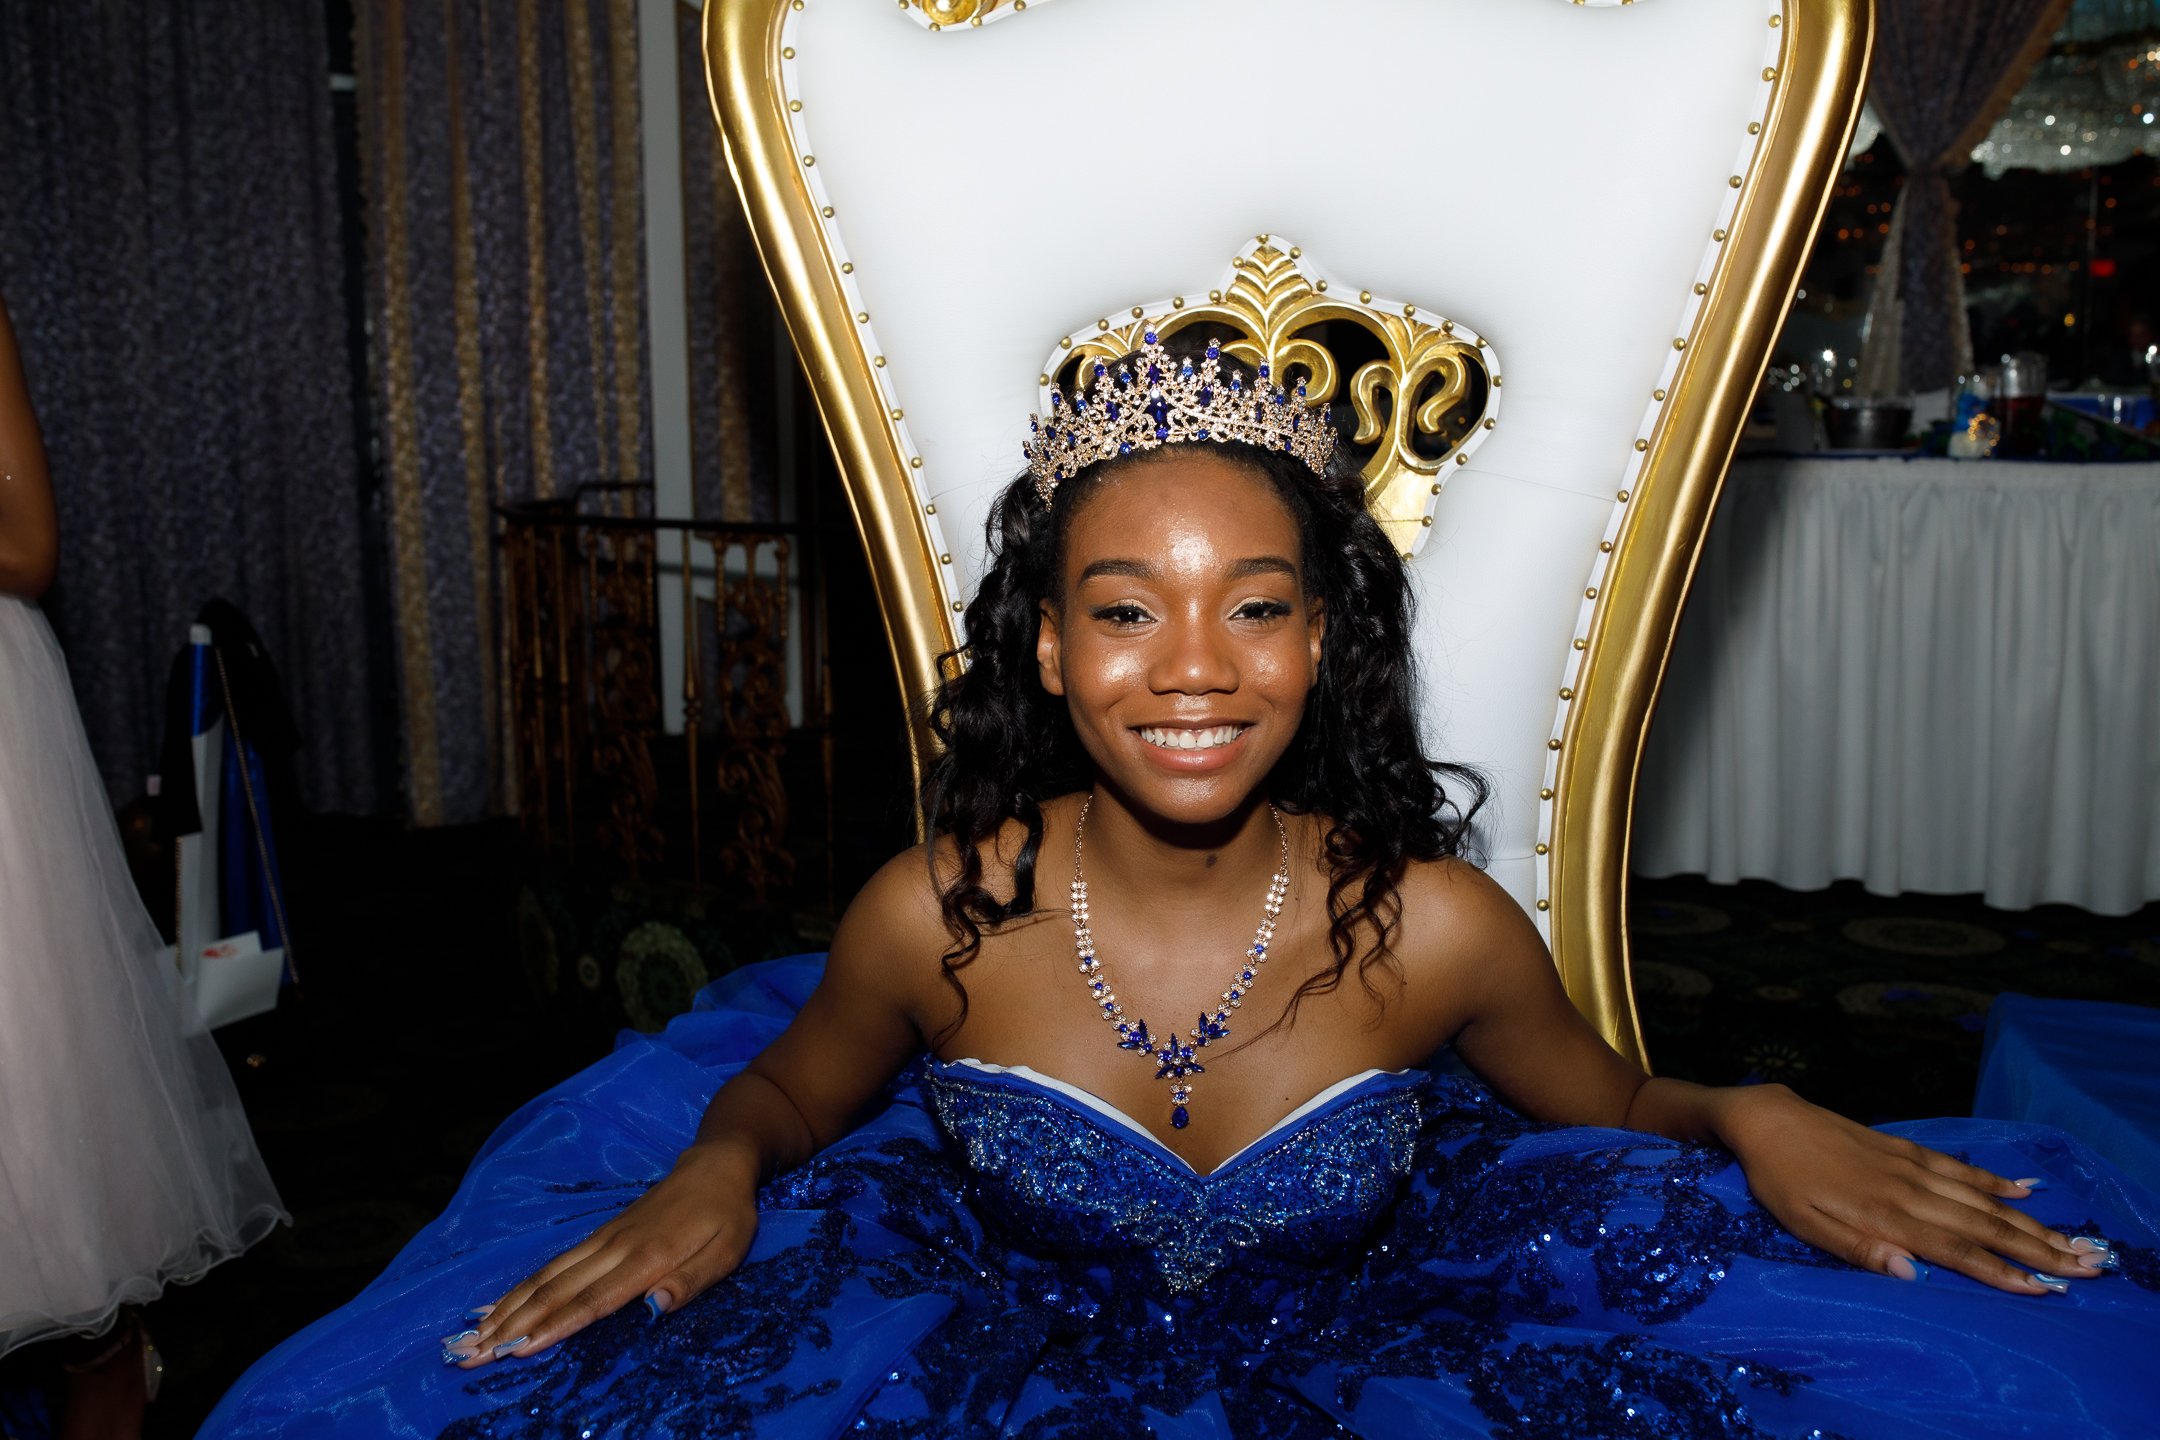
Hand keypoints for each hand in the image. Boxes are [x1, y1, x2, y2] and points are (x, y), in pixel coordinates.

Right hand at [445, 1141, 759, 1366]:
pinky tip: (495, 1306)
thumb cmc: (726, 1215)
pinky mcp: (598, 1235)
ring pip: (546, 1277)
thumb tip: (654, 1307)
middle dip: (512, 1325)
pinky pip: (553, 1264)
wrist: (714, 1164)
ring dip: (506, 1309)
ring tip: (472, 1338)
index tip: (519, 1350)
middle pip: (556, 1290)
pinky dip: (520, 1288)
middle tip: (471, 1354)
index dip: (555, 1326)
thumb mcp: (726, 1250)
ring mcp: (602, 1239)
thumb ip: (692, 1281)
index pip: (594, 1299)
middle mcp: (615, 1247)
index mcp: (648, 1256)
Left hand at [1718, 1084, 2112, 1294]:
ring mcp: (1910, 1166)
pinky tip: (2023, 1191)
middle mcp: (1908, 1191)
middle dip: (2036, 1249)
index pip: (1956, 1251)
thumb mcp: (1804, 1225)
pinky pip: (1959, 1167)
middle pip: (1983, 1226)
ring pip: (1980, 1198)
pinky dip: (1994, 1180)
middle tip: (2085, 1269)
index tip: (2044, 1291)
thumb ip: (1858, 1251)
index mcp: (1886, 1216)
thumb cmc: (1780, 1181)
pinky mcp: (1905, 1148)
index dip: (2001, 1272)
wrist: (1767, 1120)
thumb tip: (1914, 1275)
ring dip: (2027, 1221)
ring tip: (2069, 1239)